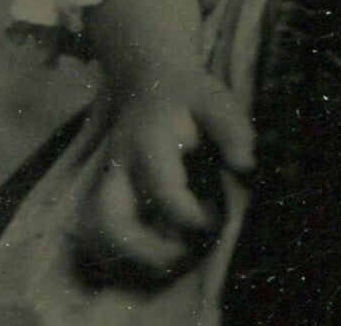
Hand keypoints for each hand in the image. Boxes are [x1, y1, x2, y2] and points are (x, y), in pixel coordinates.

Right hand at [78, 65, 254, 279]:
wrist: (146, 78)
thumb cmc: (187, 95)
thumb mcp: (214, 100)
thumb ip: (232, 129)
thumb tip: (247, 166)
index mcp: (150, 143)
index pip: (166, 195)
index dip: (195, 219)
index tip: (217, 218)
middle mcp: (119, 168)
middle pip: (112, 224)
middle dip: (148, 253)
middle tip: (184, 255)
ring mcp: (105, 184)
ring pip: (96, 236)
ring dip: (129, 261)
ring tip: (167, 263)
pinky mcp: (100, 195)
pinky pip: (94, 238)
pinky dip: (116, 258)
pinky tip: (148, 258)